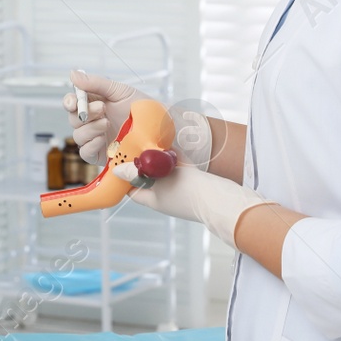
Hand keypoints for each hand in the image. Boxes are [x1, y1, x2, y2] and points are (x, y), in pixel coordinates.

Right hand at [62, 70, 139, 164]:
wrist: (159, 129)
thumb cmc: (141, 108)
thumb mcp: (120, 91)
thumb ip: (96, 83)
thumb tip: (72, 74)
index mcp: (94, 104)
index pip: (73, 103)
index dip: (70, 101)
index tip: (74, 102)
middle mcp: (92, 121)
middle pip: (72, 119)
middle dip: (84, 112)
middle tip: (102, 107)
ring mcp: (95, 138)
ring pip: (77, 135)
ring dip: (90, 128)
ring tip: (107, 123)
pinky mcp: (100, 155)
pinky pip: (85, 152)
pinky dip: (90, 144)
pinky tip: (102, 139)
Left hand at [112, 160, 271, 247]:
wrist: (222, 200)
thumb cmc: (188, 192)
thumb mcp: (159, 180)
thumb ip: (139, 172)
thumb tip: (117, 170)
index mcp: (154, 200)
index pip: (133, 189)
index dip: (126, 176)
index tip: (121, 159)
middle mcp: (166, 197)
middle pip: (149, 177)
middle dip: (144, 162)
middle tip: (137, 144)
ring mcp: (182, 190)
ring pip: (166, 171)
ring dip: (161, 157)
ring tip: (153, 140)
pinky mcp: (195, 183)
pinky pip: (181, 168)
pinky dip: (176, 157)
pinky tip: (172, 144)